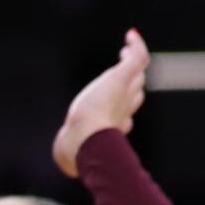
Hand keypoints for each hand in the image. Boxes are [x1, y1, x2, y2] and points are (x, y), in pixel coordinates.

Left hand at [54, 28, 149, 176]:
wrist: (86, 139)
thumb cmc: (77, 150)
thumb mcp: (70, 158)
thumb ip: (69, 162)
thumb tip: (67, 169)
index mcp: (114, 127)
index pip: (126, 115)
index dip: (124, 110)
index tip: (122, 114)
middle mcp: (123, 109)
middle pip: (136, 92)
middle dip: (134, 83)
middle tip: (127, 67)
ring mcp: (124, 92)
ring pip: (137, 74)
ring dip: (134, 61)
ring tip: (127, 48)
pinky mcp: (122, 78)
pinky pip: (138, 58)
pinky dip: (137, 47)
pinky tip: (130, 35)